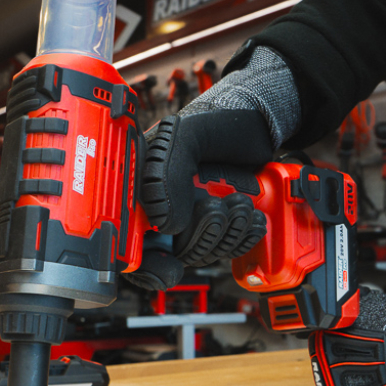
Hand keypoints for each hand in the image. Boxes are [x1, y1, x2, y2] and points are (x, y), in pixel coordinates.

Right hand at [126, 45, 300, 289]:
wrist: (258, 123)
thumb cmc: (216, 123)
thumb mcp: (186, 136)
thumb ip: (167, 172)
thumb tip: (165, 224)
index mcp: (141, 187)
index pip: (126, 238)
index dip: (141, 260)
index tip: (166, 262)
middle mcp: (163, 209)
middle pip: (170, 252)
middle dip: (201, 236)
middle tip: (217, 208)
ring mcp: (192, 219)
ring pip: (203, 253)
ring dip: (227, 235)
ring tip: (240, 204)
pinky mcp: (220, 225)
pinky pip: (227, 249)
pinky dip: (243, 238)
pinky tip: (252, 218)